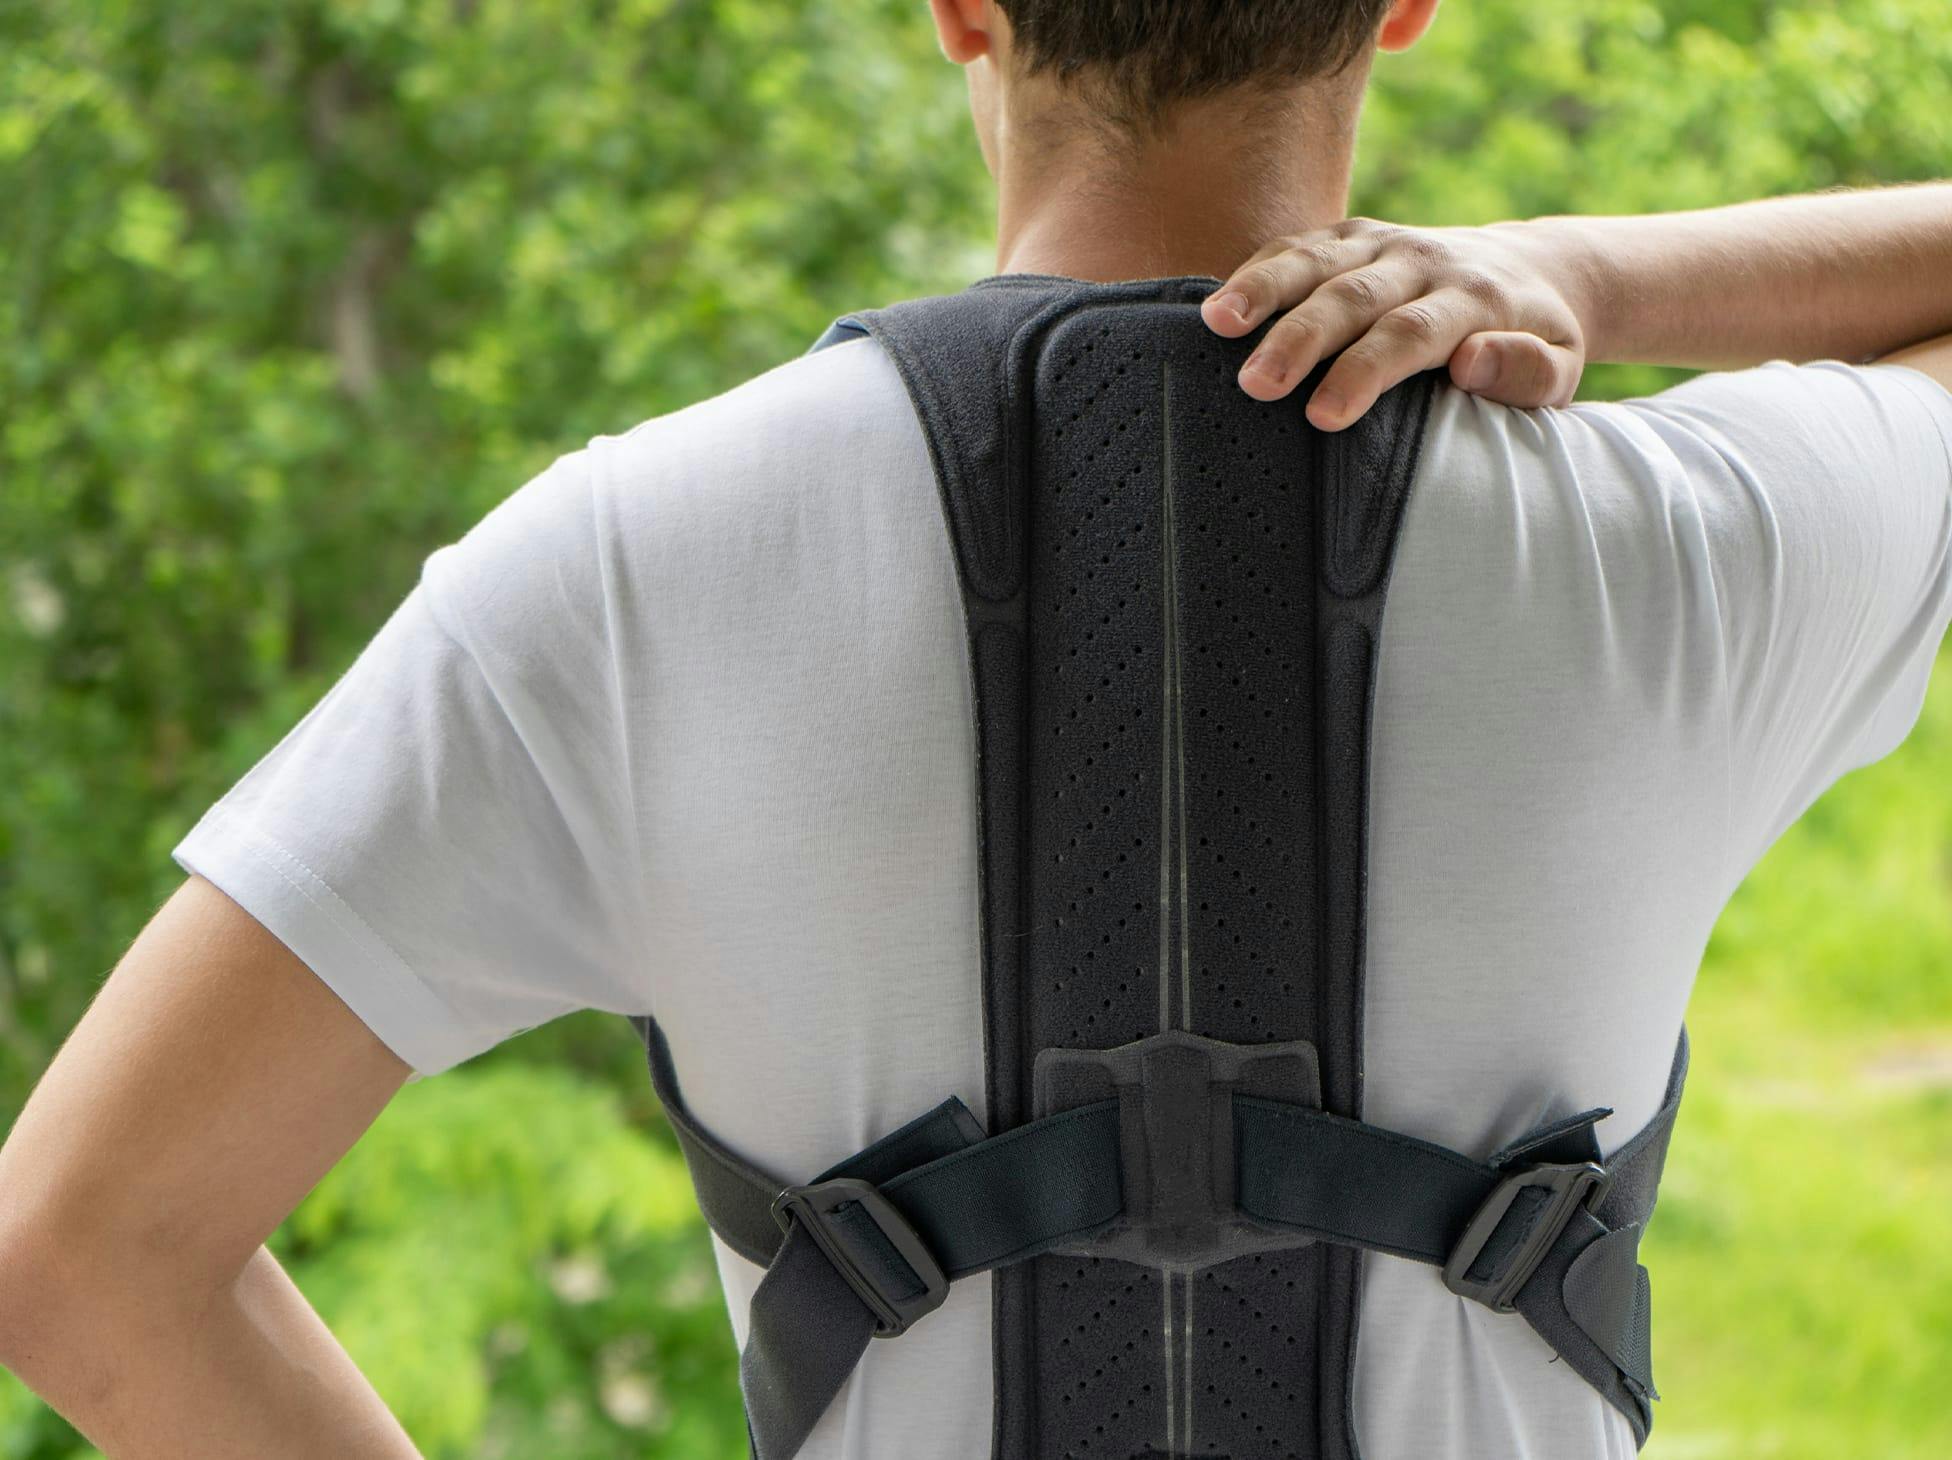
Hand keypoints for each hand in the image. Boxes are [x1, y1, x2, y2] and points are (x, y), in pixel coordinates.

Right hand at [1200, 218, 1588, 429]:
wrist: (1533, 267)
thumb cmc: (1535, 340)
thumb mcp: (1562, 369)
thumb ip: (1528, 372)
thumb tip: (1471, 362)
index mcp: (1474, 299)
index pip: (1411, 333)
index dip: (1365, 371)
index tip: (1324, 415)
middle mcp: (1424, 261)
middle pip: (1354, 296)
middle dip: (1301, 338)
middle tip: (1256, 385)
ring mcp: (1384, 241)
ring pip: (1317, 260)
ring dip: (1264, 290)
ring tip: (1217, 325)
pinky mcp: (1354, 235)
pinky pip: (1299, 246)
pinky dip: (1257, 270)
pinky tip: (1217, 304)